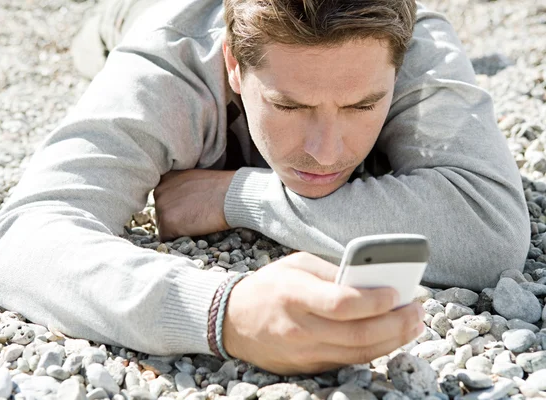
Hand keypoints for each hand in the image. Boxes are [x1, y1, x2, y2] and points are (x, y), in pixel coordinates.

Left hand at [153, 169, 235, 241]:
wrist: (231, 195)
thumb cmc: (222, 188)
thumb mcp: (196, 179)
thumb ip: (183, 188)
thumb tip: (181, 202)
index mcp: (166, 178)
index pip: (164, 199)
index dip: (177, 208)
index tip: (189, 209)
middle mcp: (159, 191)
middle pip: (161, 214)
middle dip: (175, 219)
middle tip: (195, 218)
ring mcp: (162, 207)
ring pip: (163, 227)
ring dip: (177, 230)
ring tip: (197, 223)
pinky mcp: (167, 222)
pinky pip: (166, 239)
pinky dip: (178, 240)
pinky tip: (194, 231)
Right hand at [222, 252, 424, 375]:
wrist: (233, 321)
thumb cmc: (268, 287)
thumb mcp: (295, 265)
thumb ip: (332, 272)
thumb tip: (372, 280)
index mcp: (294, 295)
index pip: (341, 304)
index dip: (374, 301)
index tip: (398, 292)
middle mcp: (299, 328)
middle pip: (358, 334)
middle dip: (396, 324)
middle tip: (418, 311)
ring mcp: (303, 353)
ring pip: (358, 353)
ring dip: (393, 340)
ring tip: (413, 324)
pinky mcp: (307, 367)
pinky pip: (348, 361)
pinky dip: (374, 350)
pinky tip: (390, 336)